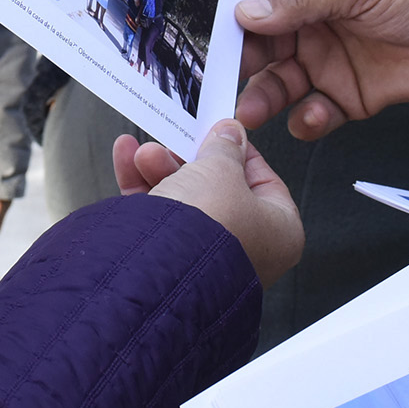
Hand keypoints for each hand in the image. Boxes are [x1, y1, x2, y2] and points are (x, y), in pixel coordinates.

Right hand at [118, 120, 303, 286]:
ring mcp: (210, 260)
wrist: (162, 273)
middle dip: (188, 161)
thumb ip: (225, 147)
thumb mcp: (220, 169)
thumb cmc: (209, 232)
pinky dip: (143, 189)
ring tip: (145, 155)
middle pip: (218, 189)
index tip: (220, 133)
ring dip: (160, 170)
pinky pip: (159, 220)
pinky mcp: (173, 264)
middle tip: (177, 141)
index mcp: (280, 231)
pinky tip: (128, 162)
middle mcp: (249, 251)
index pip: (264, 181)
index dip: (239, 152)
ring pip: (185, 203)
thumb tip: (230, 133)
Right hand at [231, 0, 408, 140]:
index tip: (201, 33)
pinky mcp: (343, 97)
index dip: (226, 13)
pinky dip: (305, 121)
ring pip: (276, 85)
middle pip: (255, 47)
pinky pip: (312, 114)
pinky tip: (310, 116)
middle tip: (216, 82)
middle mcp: (305, 24)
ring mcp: (322, 62)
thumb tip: (246, 11)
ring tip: (251, 112)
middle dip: (235, 65)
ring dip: (260, 99)